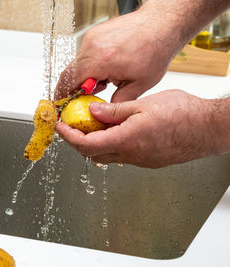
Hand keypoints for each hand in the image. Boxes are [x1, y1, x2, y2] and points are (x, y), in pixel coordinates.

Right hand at [54, 11, 176, 102]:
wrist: (161, 25)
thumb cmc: (155, 50)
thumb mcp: (139, 85)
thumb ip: (117, 102)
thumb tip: (103, 112)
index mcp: (101, 61)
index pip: (70, 81)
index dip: (62, 95)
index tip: (60, 104)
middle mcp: (93, 47)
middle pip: (70, 72)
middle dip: (72, 88)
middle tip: (81, 98)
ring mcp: (92, 38)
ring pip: (77, 63)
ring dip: (84, 76)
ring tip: (104, 81)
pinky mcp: (95, 33)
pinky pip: (85, 53)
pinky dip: (90, 64)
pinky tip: (106, 68)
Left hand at [56, 90, 220, 167]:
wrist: (209, 128)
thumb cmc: (183, 114)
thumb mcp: (142, 105)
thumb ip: (114, 112)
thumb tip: (91, 112)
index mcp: (125, 141)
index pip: (85, 145)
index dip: (68, 136)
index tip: (59, 127)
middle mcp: (130, 155)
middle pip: (93, 154)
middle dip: (77, 140)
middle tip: (72, 125)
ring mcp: (140, 160)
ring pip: (107, 155)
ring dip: (95, 142)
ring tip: (93, 123)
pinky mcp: (149, 160)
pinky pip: (122, 155)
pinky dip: (111, 143)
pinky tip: (115, 129)